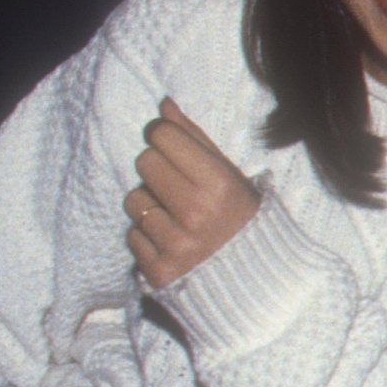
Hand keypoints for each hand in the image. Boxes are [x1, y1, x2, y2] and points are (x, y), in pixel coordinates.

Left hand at [126, 100, 262, 288]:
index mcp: (218, 185)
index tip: (169, 145)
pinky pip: (132, 235)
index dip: (163, 136)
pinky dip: (147, 237)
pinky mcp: (159, 271)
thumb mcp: (229, 174)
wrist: (254, 280)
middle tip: (174, 183)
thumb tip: (164, 105)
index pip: (163, 137)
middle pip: (144, 163)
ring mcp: (176, 245)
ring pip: (133, 201)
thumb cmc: (239, 217)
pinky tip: (170, 240)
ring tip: (174, 216)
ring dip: (149, 205)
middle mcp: (196, 214)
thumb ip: (195, 139)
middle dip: (155, 169)